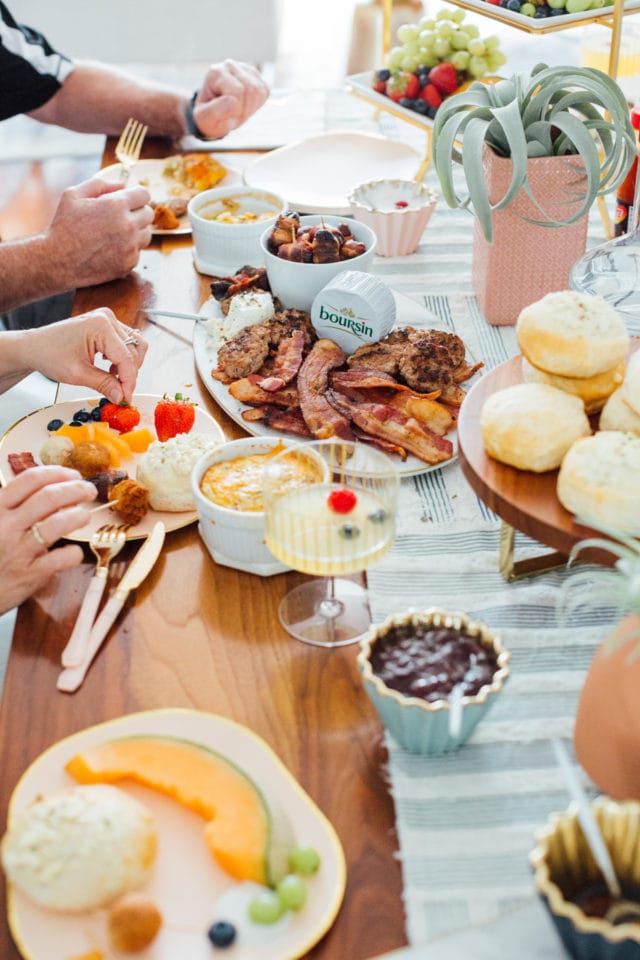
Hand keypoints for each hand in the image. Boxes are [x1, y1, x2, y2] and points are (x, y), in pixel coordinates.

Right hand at [0, 466, 96, 614]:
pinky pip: (61, 558)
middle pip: (49, 497)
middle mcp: (7, 526)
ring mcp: (18, 551)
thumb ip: (14, 506)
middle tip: (90, 490)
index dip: (57, 473)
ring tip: (85, 515)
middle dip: (76, 489)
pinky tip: (74, 551)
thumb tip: (51, 487)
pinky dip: (74, 552)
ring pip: (57, 524)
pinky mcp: (29, 575)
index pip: (30, 480)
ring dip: (78, 515)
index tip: (73, 474)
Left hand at [23, 309, 148, 403]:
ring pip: (134, 346)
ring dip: (128, 365)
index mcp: (101, 326)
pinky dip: (122, 359)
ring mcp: (107, 320)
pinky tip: (110, 369)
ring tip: (114, 379)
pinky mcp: (105, 325)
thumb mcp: (78, 374)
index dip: (129, 382)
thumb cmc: (49, 354)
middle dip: (129, 374)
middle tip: (120, 392)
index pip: (127, 358)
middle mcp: (107, 318)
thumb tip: (121, 396)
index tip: (126, 398)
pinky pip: (125, 343)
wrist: (34, 347)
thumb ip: (104, 385)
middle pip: (135, 350)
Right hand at [45, 177, 153, 289]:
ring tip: (116, 233)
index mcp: (117, 205)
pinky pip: (138, 252)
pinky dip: (128, 249)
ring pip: (146, 234)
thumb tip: (124, 184)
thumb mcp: (73, 195)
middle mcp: (128, 226)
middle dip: (137, 212)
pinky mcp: (129, 263)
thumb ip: (100, 185)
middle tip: (121, 217)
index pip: (144, 195)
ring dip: (136, 232)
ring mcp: (130, 246)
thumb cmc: (63, 226)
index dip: (136, 196)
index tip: (129, 200)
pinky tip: (111, 248)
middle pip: (149, 214)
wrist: (58, 261)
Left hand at [193, 60, 268, 139]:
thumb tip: (233, 103)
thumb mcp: (205, 119)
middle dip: (246, 109)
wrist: (215, 113)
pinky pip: (265, 91)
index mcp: (215, 73)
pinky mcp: (256, 75)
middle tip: (234, 115)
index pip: (237, 91)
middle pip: (251, 89)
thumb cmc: (209, 117)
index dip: (237, 110)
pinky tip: (247, 105)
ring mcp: (244, 68)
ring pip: (260, 90)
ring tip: (239, 111)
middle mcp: (229, 65)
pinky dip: (258, 103)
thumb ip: (214, 112)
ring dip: (252, 108)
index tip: (226, 115)